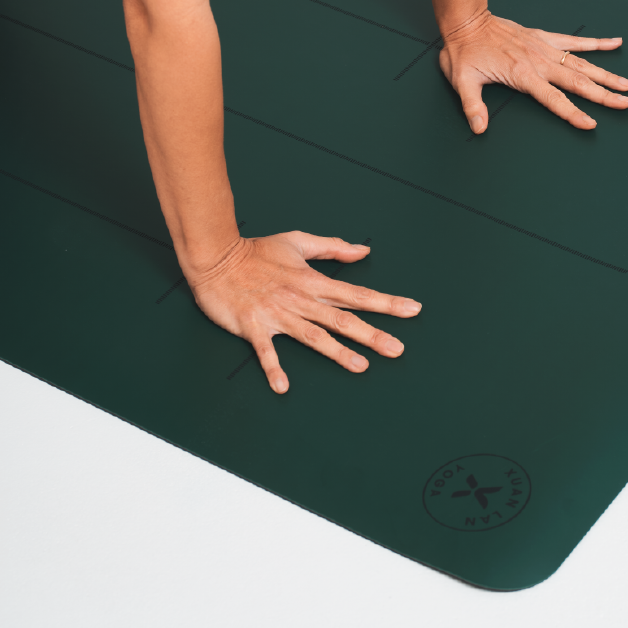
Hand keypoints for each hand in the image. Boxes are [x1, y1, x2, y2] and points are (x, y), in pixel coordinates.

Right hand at [186, 232, 421, 392]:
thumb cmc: (256, 251)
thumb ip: (332, 247)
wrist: (216, 257)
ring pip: (314, 336)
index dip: (386, 302)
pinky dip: (273, 368)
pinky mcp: (253, 326)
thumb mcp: (297, 242)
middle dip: (372, 334)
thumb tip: (363, 250)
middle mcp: (300, 299)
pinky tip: (283, 386)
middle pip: (343, 318)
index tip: (411, 310)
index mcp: (312, 281)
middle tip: (397, 349)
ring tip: (360, 367)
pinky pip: (265, 351)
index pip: (357, 294)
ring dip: (337, 352)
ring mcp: (278, 314)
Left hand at [439, 9, 627, 133]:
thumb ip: (473, 106)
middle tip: (626, 103)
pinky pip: (575, 41)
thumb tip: (479, 127)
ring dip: (606, 74)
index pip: (554, 99)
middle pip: (579, 82)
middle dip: (604, 94)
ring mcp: (545, 48)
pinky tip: (615, 43)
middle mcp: (539, 62)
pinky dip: (596, 43)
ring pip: (583, 64)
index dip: (573, 113)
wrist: (468, 21)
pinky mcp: (545, 37)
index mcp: (523, 75)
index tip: (591, 123)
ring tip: (627, 84)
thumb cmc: (465, 51)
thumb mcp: (462, 81)